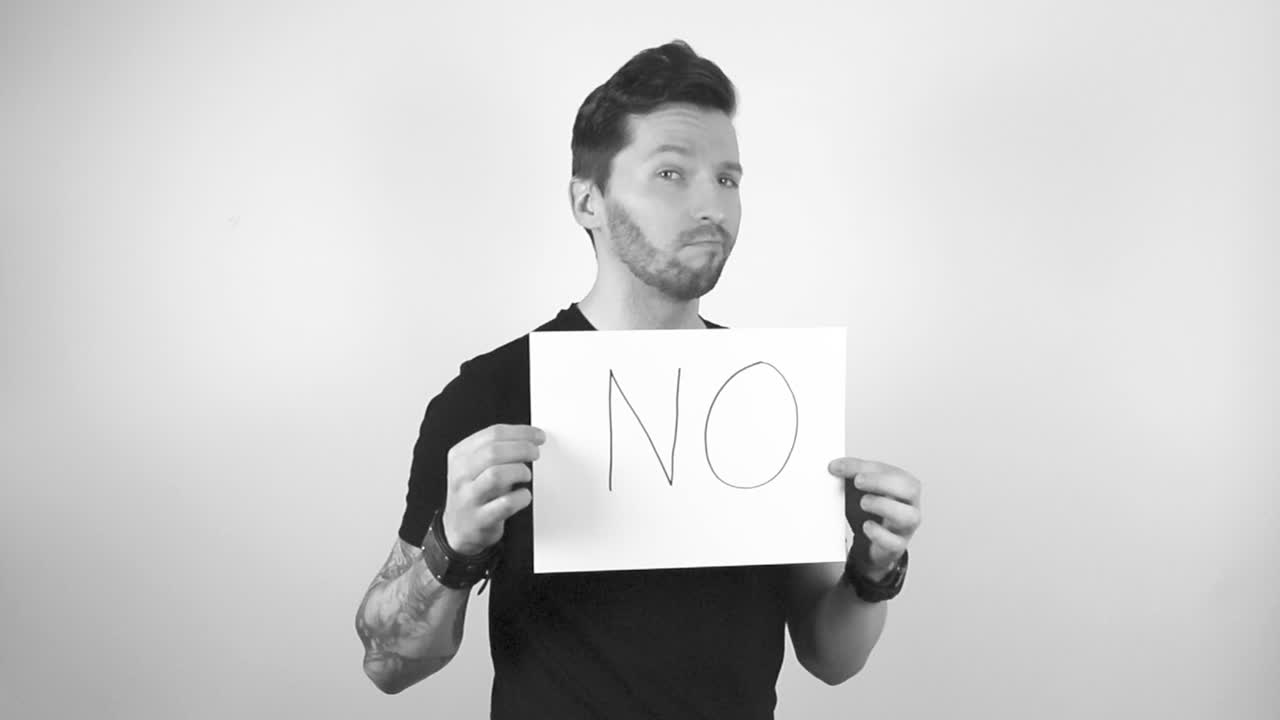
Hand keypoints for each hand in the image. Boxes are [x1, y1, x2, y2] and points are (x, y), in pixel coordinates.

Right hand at [442, 424, 544, 555]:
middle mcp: (461, 475)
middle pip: (494, 452)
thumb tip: (530, 437)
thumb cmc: (473, 493)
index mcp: (460, 456)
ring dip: (519, 471)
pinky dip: (521, 497)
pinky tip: (524, 495)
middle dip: (522, 448)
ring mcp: (468, 498)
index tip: (538, 436)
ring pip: (496, 475)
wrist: (459, 529)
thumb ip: (496, 449)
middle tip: (535, 453)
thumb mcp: (475, 466)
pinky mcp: (480, 520)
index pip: (492, 434)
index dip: (521, 432)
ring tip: (526, 475)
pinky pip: (505, 504)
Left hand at [827, 457, 921, 580]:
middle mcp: (910, 503)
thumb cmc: (874, 508)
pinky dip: (880, 534)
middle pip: (909, 489)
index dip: (867, 467)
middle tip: (858, 481)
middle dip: (882, 482)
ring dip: (884, 506)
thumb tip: (835, 467)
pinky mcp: (897, 544)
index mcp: (904, 484)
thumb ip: (853, 473)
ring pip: (908, 516)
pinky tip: (867, 526)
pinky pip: (895, 542)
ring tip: (863, 502)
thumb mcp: (864, 487)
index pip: (891, 471)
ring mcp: (906, 525)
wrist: (875, 539)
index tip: (841, 467)